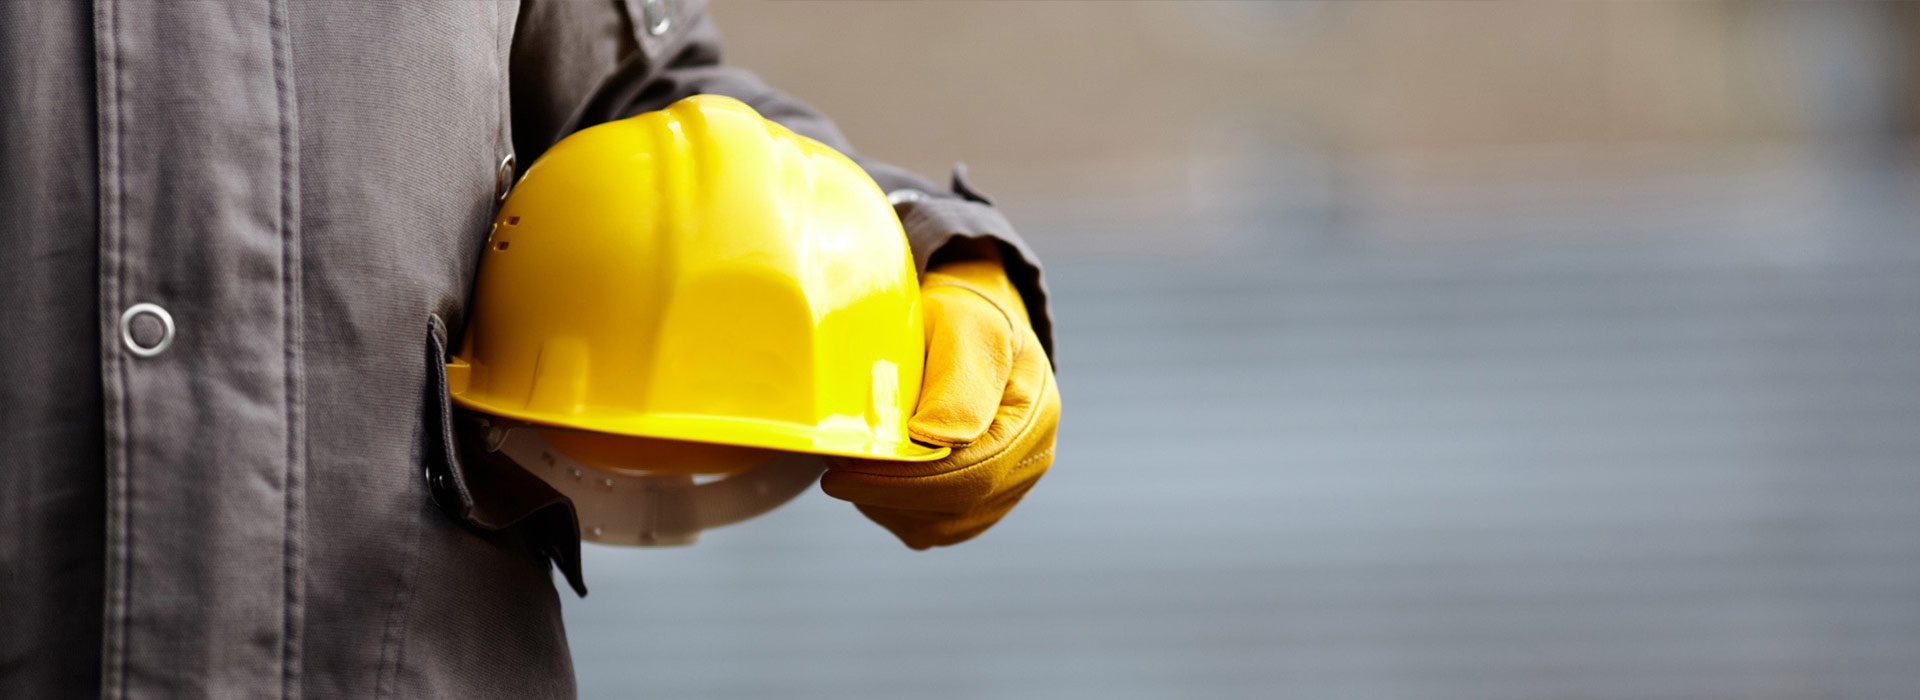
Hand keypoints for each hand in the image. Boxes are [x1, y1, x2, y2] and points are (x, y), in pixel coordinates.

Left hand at [820, 245, 1058, 548]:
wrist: (970, 326)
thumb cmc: (962, 318)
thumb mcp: (963, 328)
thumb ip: (957, 381)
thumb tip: (935, 438)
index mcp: (1033, 416)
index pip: (973, 472)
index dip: (906, 481)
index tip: (846, 472)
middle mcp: (1029, 461)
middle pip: (958, 507)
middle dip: (888, 495)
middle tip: (835, 475)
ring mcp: (1008, 487)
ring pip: (942, 525)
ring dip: (889, 505)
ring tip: (854, 467)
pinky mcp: (981, 503)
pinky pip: (935, 526)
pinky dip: (896, 510)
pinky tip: (875, 477)